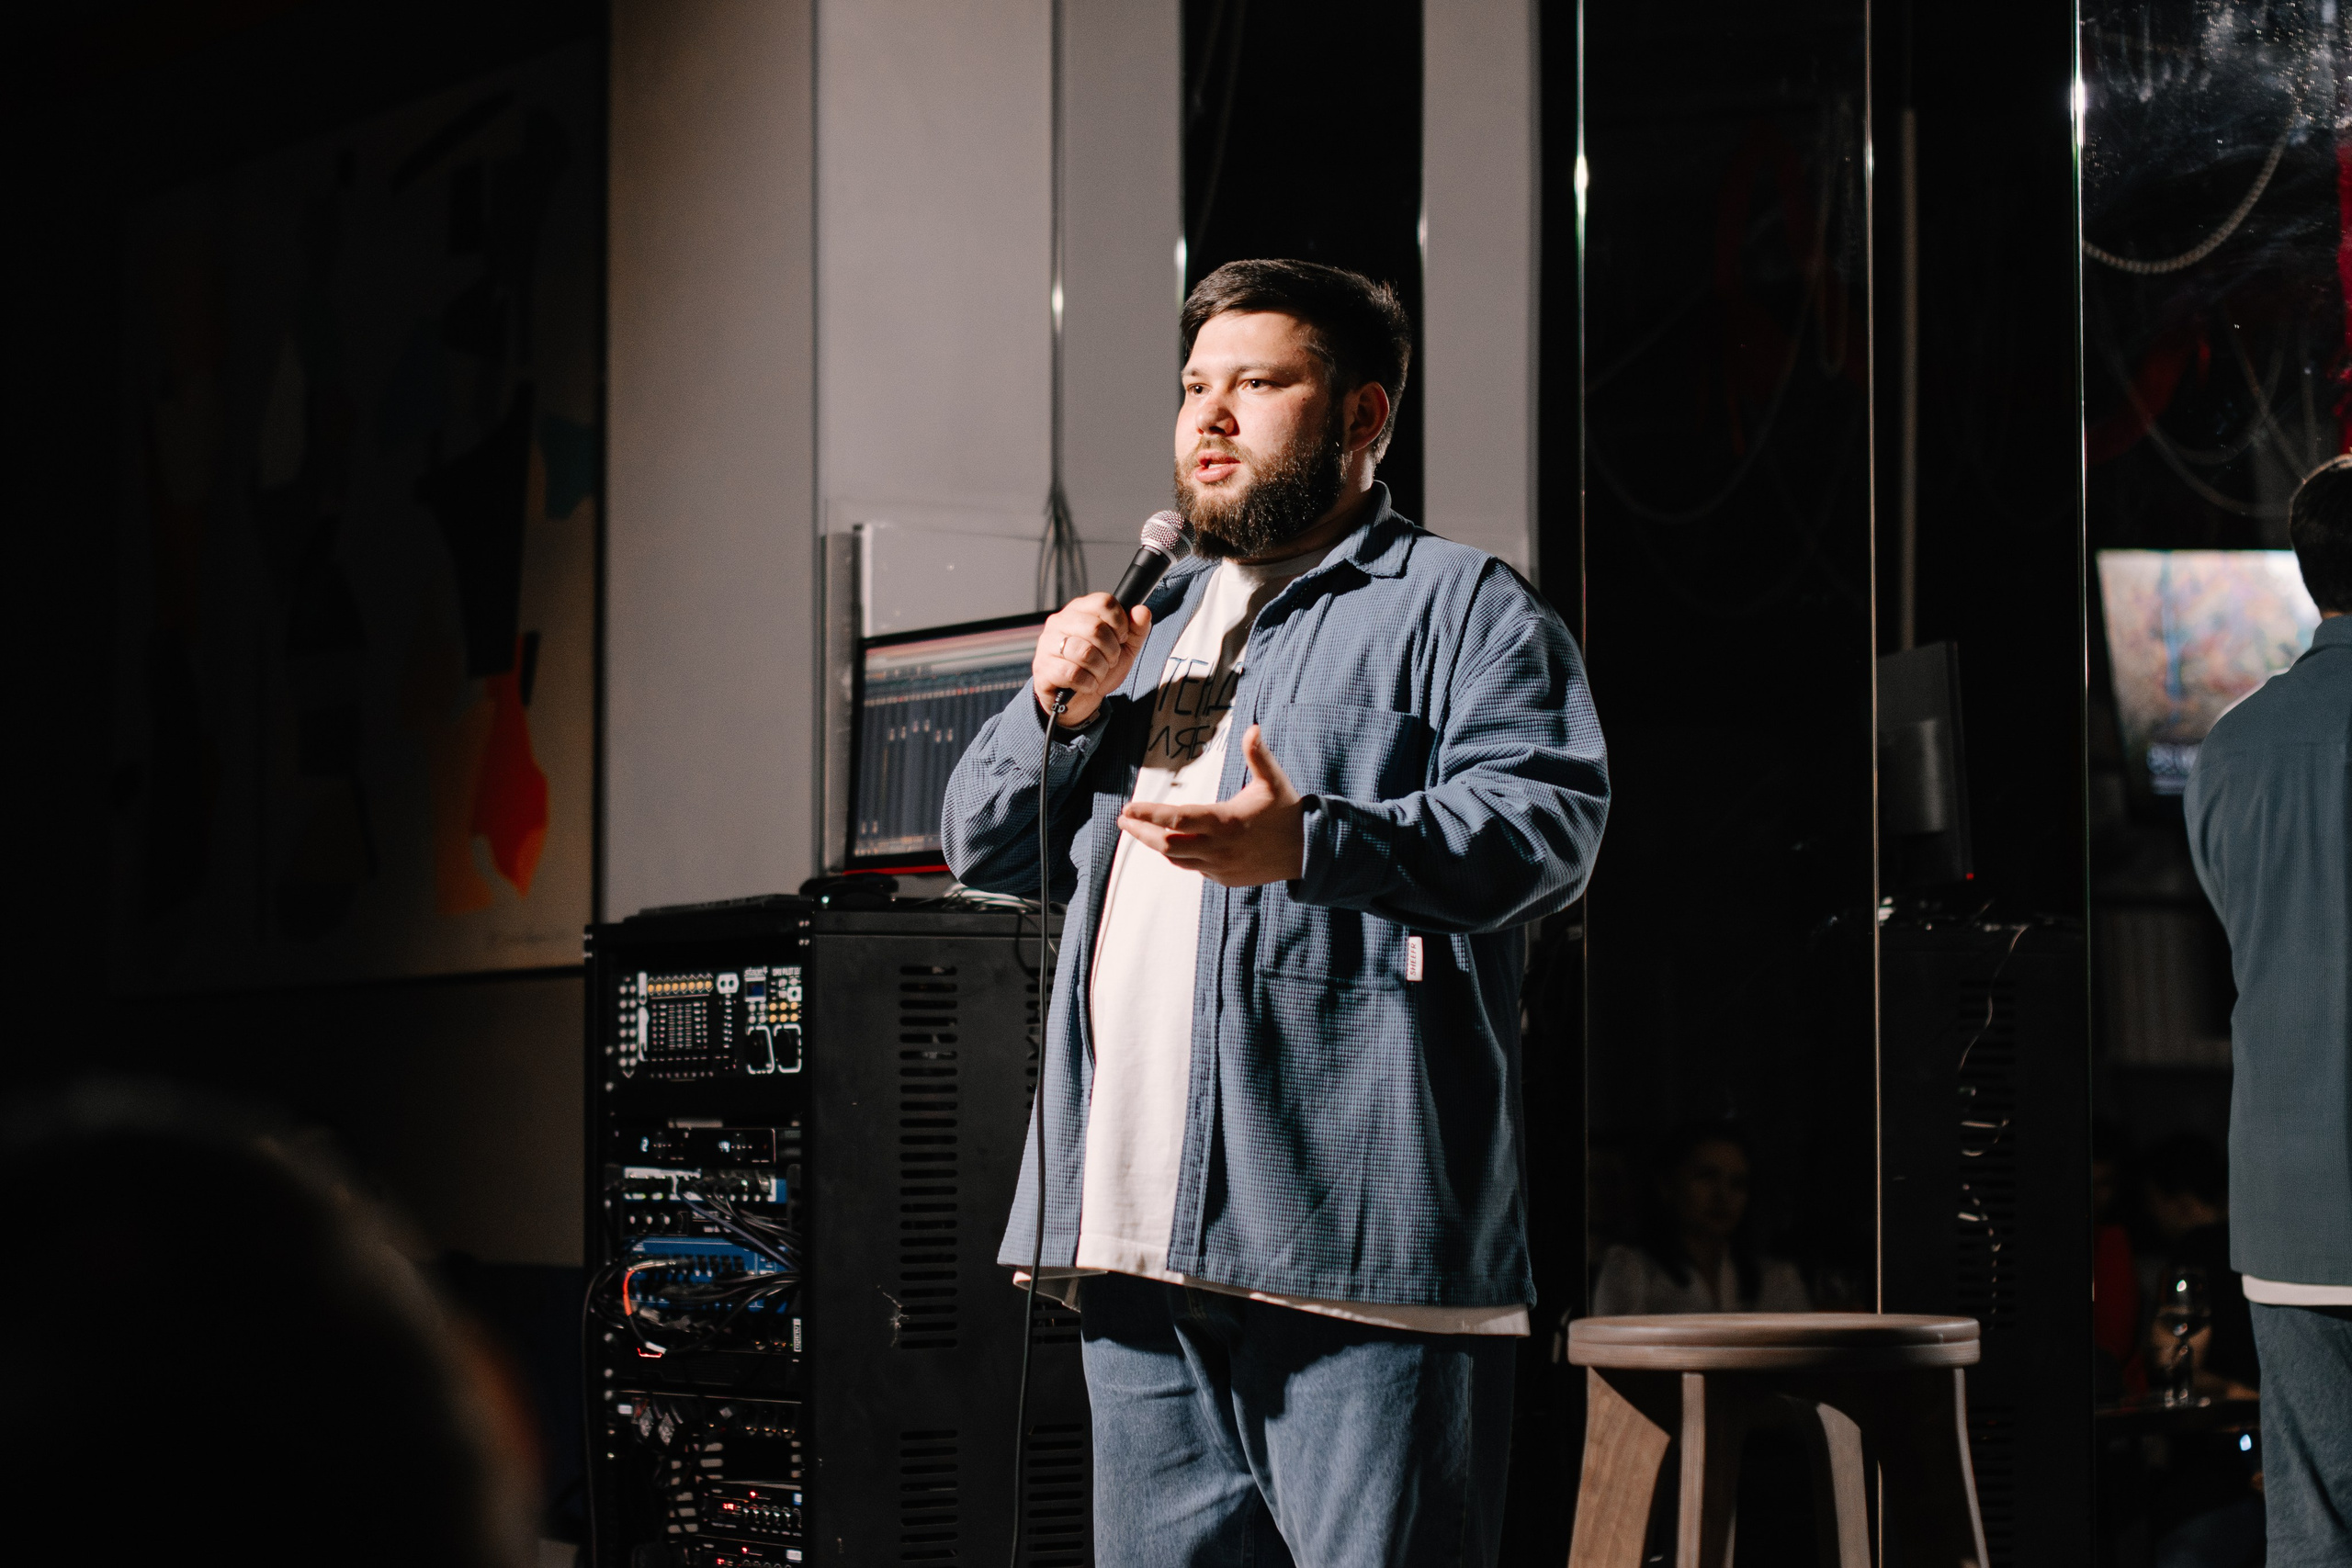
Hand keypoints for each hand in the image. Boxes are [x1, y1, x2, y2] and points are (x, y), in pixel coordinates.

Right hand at [1033, 593, 1152, 727]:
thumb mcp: (1124, 647)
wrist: (1078, 699)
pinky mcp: (1043, 668)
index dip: (1120, 623)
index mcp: (1079, 610)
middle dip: (1111, 651)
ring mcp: (1048, 644)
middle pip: (1096, 628)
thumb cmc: (1097, 667)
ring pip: (1084, 652)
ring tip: (1097, 673)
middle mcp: (1060, 622)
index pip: (1103, 602)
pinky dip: (1088, 683)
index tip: (1121, 638)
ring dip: (1100, 669)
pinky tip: (1086, 684)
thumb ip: (1136, 629)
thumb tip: (1142, 611)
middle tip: (1109, 660)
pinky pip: (1073, 673)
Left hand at [1117, 724, 1303, 886]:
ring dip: (1155, 844)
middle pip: (1167, 844)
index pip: (1177, 819)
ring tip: (1140, 830)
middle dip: (1141, 831)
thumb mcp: (1273, 781)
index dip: (1149, 814)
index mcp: (1225, 822)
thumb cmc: (1287, 812)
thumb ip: (1258, 755)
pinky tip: (1171, 843)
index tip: (1127, 809)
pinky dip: (1178, 855)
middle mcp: (1218, 848)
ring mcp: (1220, 867)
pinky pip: (1193, 868)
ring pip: (1176, 859)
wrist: (1308, 852)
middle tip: (1123, 819)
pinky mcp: (1224, 878)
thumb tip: (1253, 727)